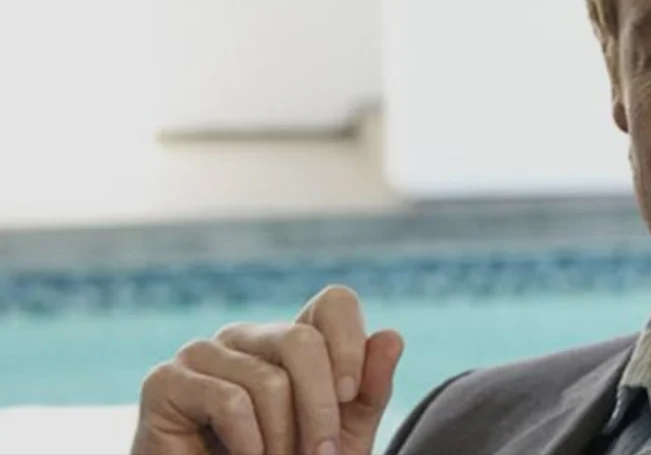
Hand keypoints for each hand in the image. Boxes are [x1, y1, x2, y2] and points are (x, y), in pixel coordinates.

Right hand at [131, 285, 403, 454]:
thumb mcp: (342, 435)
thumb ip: (369, 390)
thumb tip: (392, 336)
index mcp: (290, 340)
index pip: (334, 302)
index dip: (351, 343)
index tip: (352, 396)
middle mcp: (246, 336)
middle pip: (303, 341)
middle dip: (321, 410)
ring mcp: (203, 353)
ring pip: (269, 381)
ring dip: (282, 441)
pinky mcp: (165, 381)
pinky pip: (230, 403)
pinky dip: (249, 446)